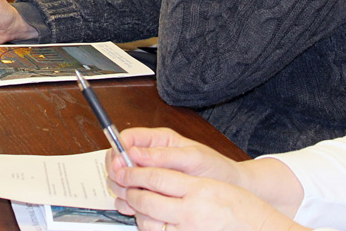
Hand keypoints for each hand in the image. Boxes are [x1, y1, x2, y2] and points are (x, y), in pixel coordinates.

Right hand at [106, 128, 242, 214]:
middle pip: (117, 159)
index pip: (126, 138)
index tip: (118, 165)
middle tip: (123, 185)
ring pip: (120, 178)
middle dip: (116, 172)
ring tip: (131, 197)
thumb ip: (164, 155)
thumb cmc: (215, 168)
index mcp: (158, 140)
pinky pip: (129, 194)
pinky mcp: (150, 191)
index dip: (117, 151)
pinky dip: (127, 201)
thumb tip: (135, 152)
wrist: (229, 187)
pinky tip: (136, 207)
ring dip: (120, 188)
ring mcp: (148, 174)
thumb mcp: (192, 158)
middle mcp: (149, 155)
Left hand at [118, 170, 305, 230]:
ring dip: (137, 213)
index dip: (134, 173)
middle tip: (124, 186)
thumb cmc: (242, 207)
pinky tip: (151, 221)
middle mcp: (191, 212)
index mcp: (198, 190)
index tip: (124, 168)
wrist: (261, 230)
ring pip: (148, 222)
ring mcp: (188, 230)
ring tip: (135, 204)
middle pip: (146, 200)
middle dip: (130, 192)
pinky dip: (151, 228)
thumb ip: (184, 182)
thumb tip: (152, 177)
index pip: (155, 177)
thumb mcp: (212, 185)